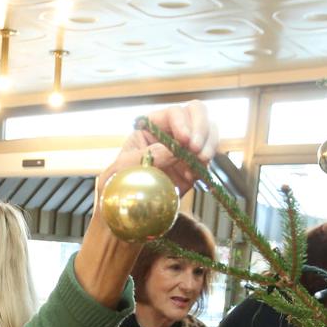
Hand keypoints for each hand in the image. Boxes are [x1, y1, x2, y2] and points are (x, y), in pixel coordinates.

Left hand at [98, 100, 220, 197]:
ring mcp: (184, 149)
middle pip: (197, 113)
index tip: (184, 140)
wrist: (126, 214)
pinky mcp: (193, 167)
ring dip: (210, 143)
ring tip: (202, 160)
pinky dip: (207, 164)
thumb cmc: (117, 185)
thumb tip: (177, 148)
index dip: (183, 122)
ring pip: (209, 132)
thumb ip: (149, 155)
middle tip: (196, 149)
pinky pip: (208, 158)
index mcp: (150, 127)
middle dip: (201, 128)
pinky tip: (195, 175)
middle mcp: (170, 133)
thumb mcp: (124, 167)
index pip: (174, 113)